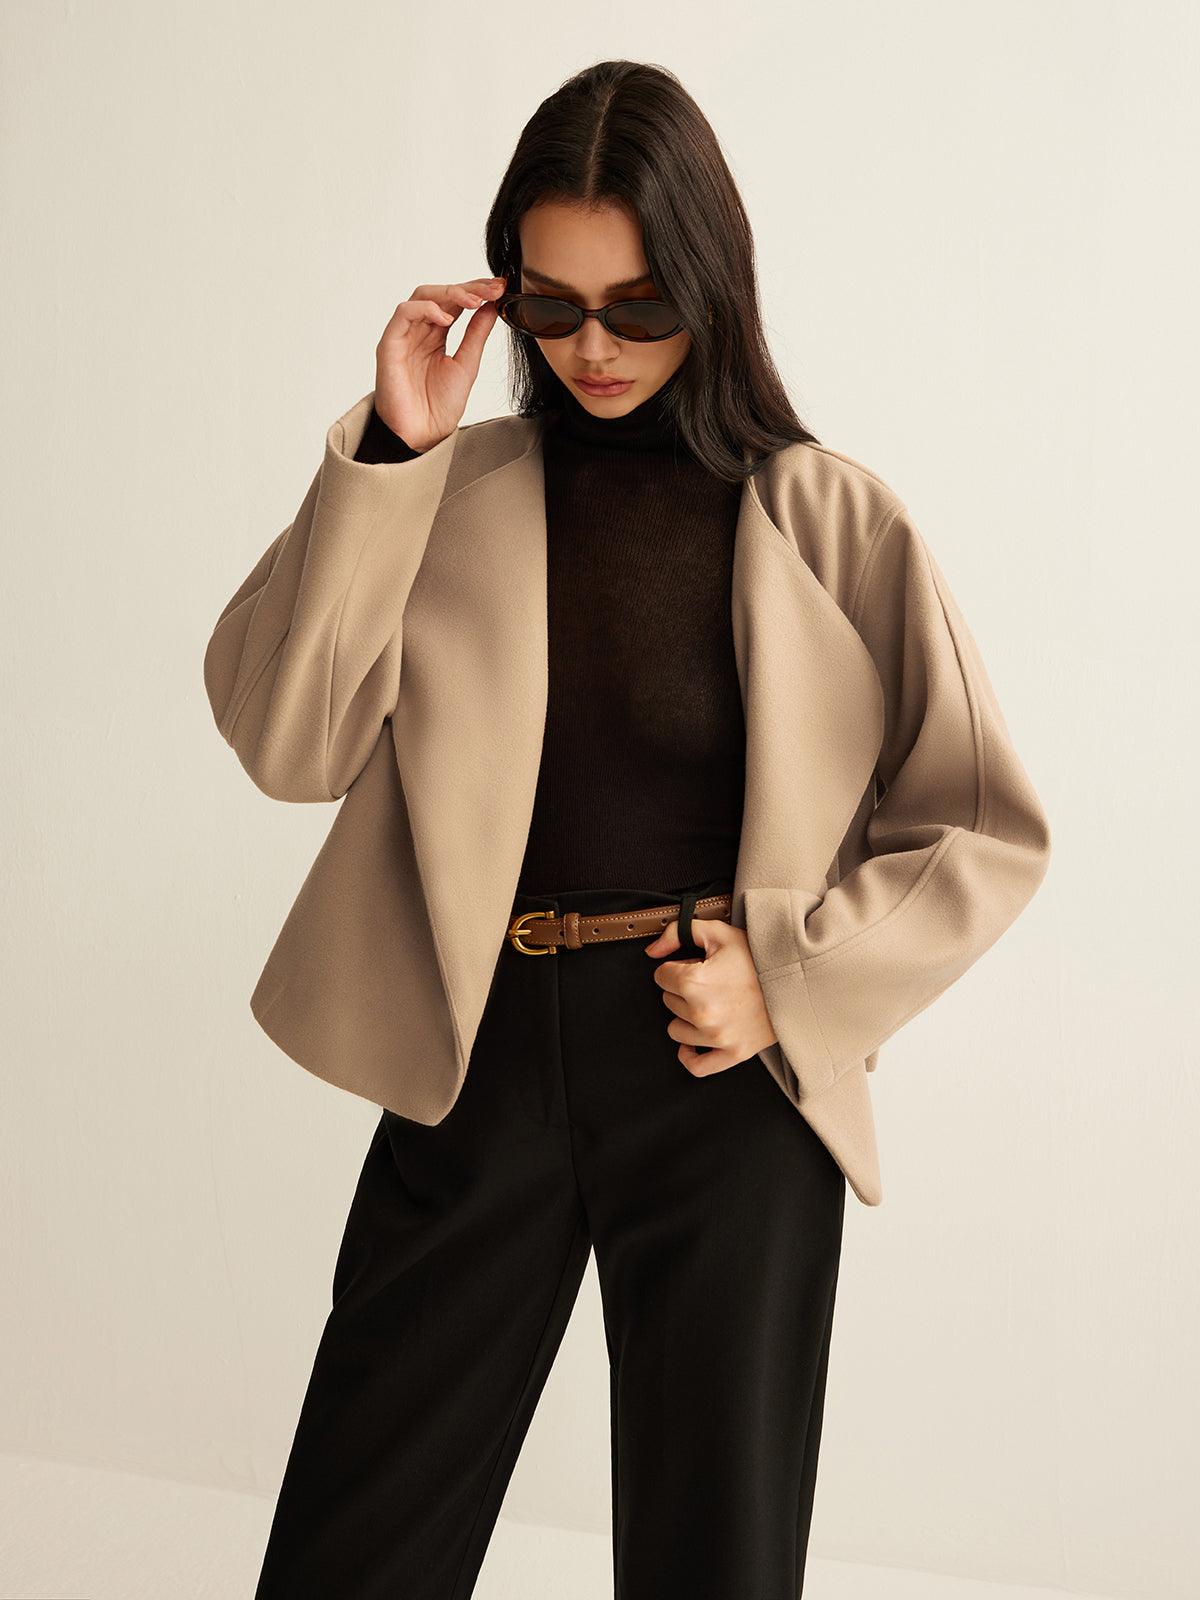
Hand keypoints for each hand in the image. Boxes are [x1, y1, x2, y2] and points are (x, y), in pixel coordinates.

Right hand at [373, 275, 506, 450]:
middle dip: (468, 288)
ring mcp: (404, 335)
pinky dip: (425, 309)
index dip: (476, 291)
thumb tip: (492, 305)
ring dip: (450, 293)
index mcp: (437, 334)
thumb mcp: (467, 364)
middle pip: (440, 293)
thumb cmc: (440, 406)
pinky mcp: (390, 344)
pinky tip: (446, 318)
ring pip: (422, 296)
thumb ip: (476, 334)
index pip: (455, 301)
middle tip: (492, 289)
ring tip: (474, 301)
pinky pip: (403, 314)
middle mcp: (419, 330)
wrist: (423, 435)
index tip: (500, 288)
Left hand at [643, 916, 778, 1076]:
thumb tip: (652, 952)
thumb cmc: (759, 957)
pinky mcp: (732, 1053)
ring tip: (712, 1002)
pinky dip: (689, 1055)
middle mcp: (701, 1013)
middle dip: (683, 989)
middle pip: (668, 1001)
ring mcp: (716, 1037)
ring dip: (687, 1016)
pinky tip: (692, 1041)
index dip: (678, 966)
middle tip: (712, 981)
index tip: (697, 965)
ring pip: (676, 1029)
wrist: (797, 980)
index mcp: (694, 982)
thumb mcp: (719, 933)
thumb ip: (678, 933)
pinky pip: (696, 1066)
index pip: (661, 976)